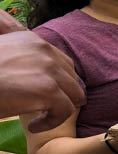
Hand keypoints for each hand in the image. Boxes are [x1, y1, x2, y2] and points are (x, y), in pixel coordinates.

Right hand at [0, 10, 83, 132]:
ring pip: (74, 94)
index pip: (61, 62)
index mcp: (32, 40)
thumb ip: (9, 36)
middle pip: (72, 77)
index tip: (43, 95)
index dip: (58, 81)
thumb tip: (9, 27)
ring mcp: (49, 70)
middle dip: (62, 95)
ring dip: (60, 109)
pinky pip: (65, 110)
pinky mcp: (48, 91)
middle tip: (45, 108)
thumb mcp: (0, 49)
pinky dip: (52, 122)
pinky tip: (34, 125)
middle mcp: (44, 51)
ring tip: (40, 118)